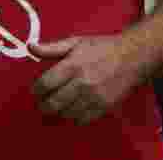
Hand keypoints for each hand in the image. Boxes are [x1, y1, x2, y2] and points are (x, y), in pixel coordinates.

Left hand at [30, 35, 144, 125]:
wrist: (132, 56)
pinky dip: (75, 118)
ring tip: (57, 107)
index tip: (35, 91)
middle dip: (44, 106)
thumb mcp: (76, 42)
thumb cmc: (102, 47)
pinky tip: (73, 110)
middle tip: (42, 104)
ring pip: (67, 114)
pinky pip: (83, 120)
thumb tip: (30, 47)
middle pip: (54, 103)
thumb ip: (52, 48)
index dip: (36, 90)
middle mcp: (82, 83)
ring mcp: (94, 96)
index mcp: (72, 65)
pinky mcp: (104, 106)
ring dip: (59, 112)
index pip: (45, 84)